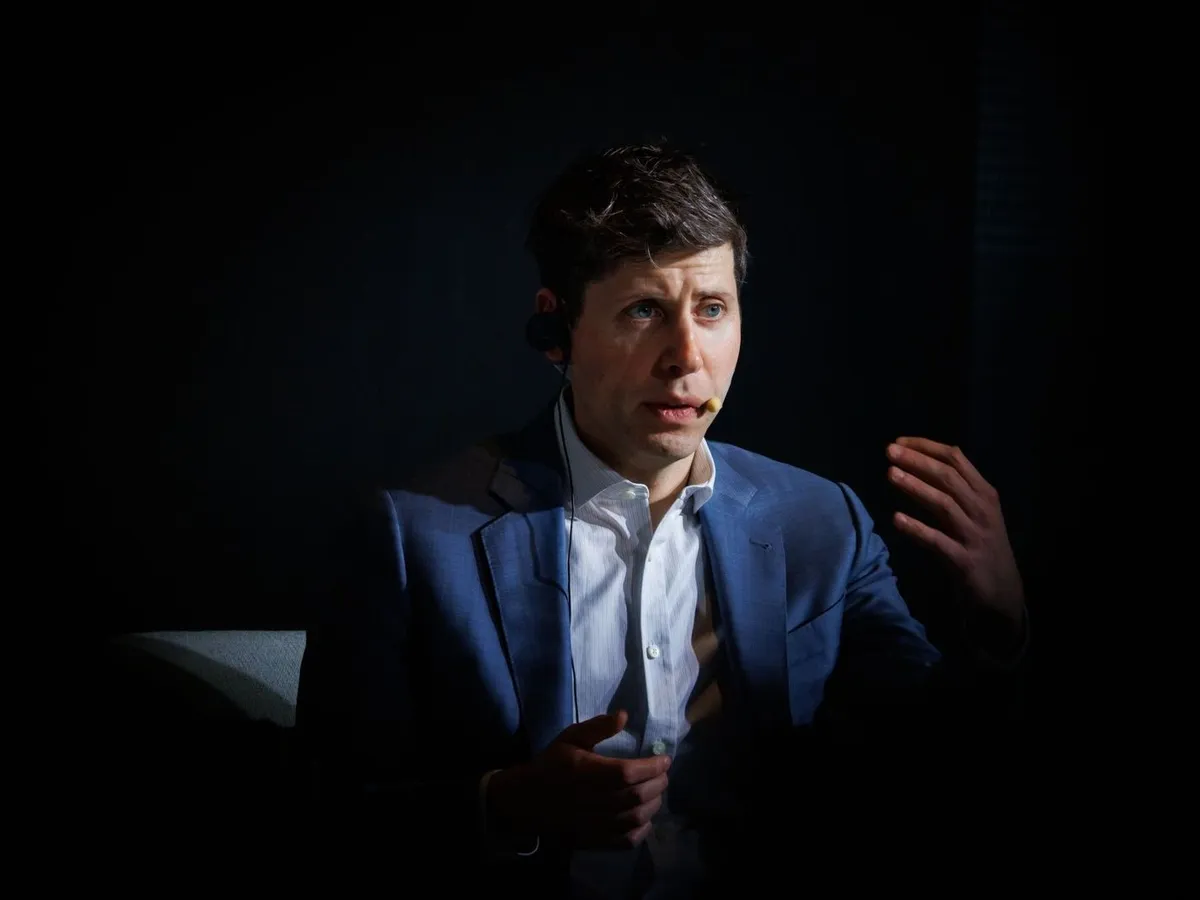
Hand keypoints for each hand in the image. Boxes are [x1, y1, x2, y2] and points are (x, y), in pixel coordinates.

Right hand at [487, 710, 670, 850]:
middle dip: (658, 783)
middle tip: (663, 774)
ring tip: (657, 792)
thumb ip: (597, 727)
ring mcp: (596, 823)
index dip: (652, 766)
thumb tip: (624, 716)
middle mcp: (595, 800)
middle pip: (637, 795)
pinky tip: (644, 818)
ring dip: (653, 805)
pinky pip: (626, 840)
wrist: (525, 801)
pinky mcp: (595, 840)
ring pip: (635, 818)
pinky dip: (642, 830)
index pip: (629, 772)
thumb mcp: (570, 738)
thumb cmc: (551, 765)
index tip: (664, 759)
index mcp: (588, 773)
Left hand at [886, 437, 1024, 633]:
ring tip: (890, 474)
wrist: (1003, 592)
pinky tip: (897, 519)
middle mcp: (982, 510)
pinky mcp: (964, 560)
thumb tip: (928, 457)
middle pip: (949, 477)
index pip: (956, 459)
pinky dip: (917, 529)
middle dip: (918, 461)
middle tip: (888, 451)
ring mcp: (974, 535)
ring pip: (944, 505)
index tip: (899, 442)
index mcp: (984, 493)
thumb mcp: (977, 511)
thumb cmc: (982, 545)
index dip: (927, 447)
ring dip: (916, 487)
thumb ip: (958, 487)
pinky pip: (938, 542)